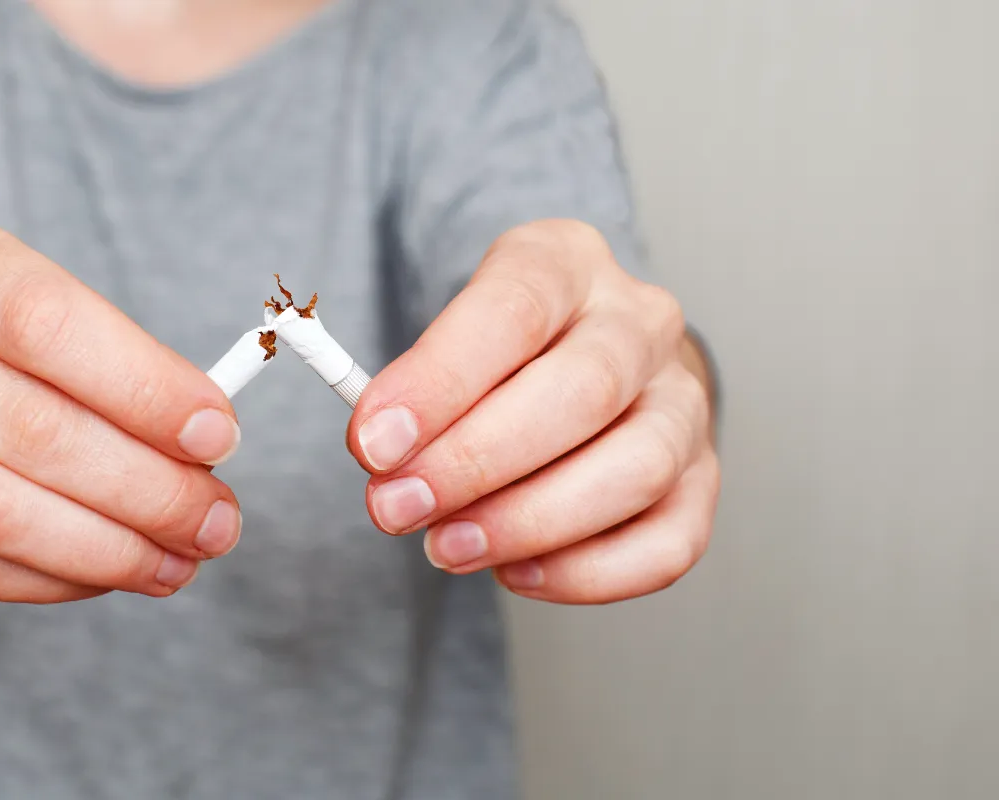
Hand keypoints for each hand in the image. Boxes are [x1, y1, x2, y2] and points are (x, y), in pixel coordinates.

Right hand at [0, 217, 242, 602]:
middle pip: (37, 429)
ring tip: (180, 558)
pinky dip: (62, 579)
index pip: (46, 322)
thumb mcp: (46, 321)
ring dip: (114, 549)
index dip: (145, 387)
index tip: (219, 436)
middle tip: (216, 520)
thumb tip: (208, 443)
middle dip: (151, 489)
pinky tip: (114, 571)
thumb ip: (120, 368)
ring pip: (3, 513)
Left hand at [349, 220, 718, 603]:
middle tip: (399, 507)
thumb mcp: (448, 337)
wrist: (580, 360)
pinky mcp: (702, 479)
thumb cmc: (501, 355)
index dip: (440, 382)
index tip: (374, 444)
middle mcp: (641, 323)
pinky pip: (669, 543)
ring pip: (637, 467)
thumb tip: (385, 458)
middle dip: (477, 462)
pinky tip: (518, 572)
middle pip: (583, 389)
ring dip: (530, 522)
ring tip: (449, 546)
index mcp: (568, 263)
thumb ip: (416, 390)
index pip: (514, 310)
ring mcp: (683, 402)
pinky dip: (588, 572)